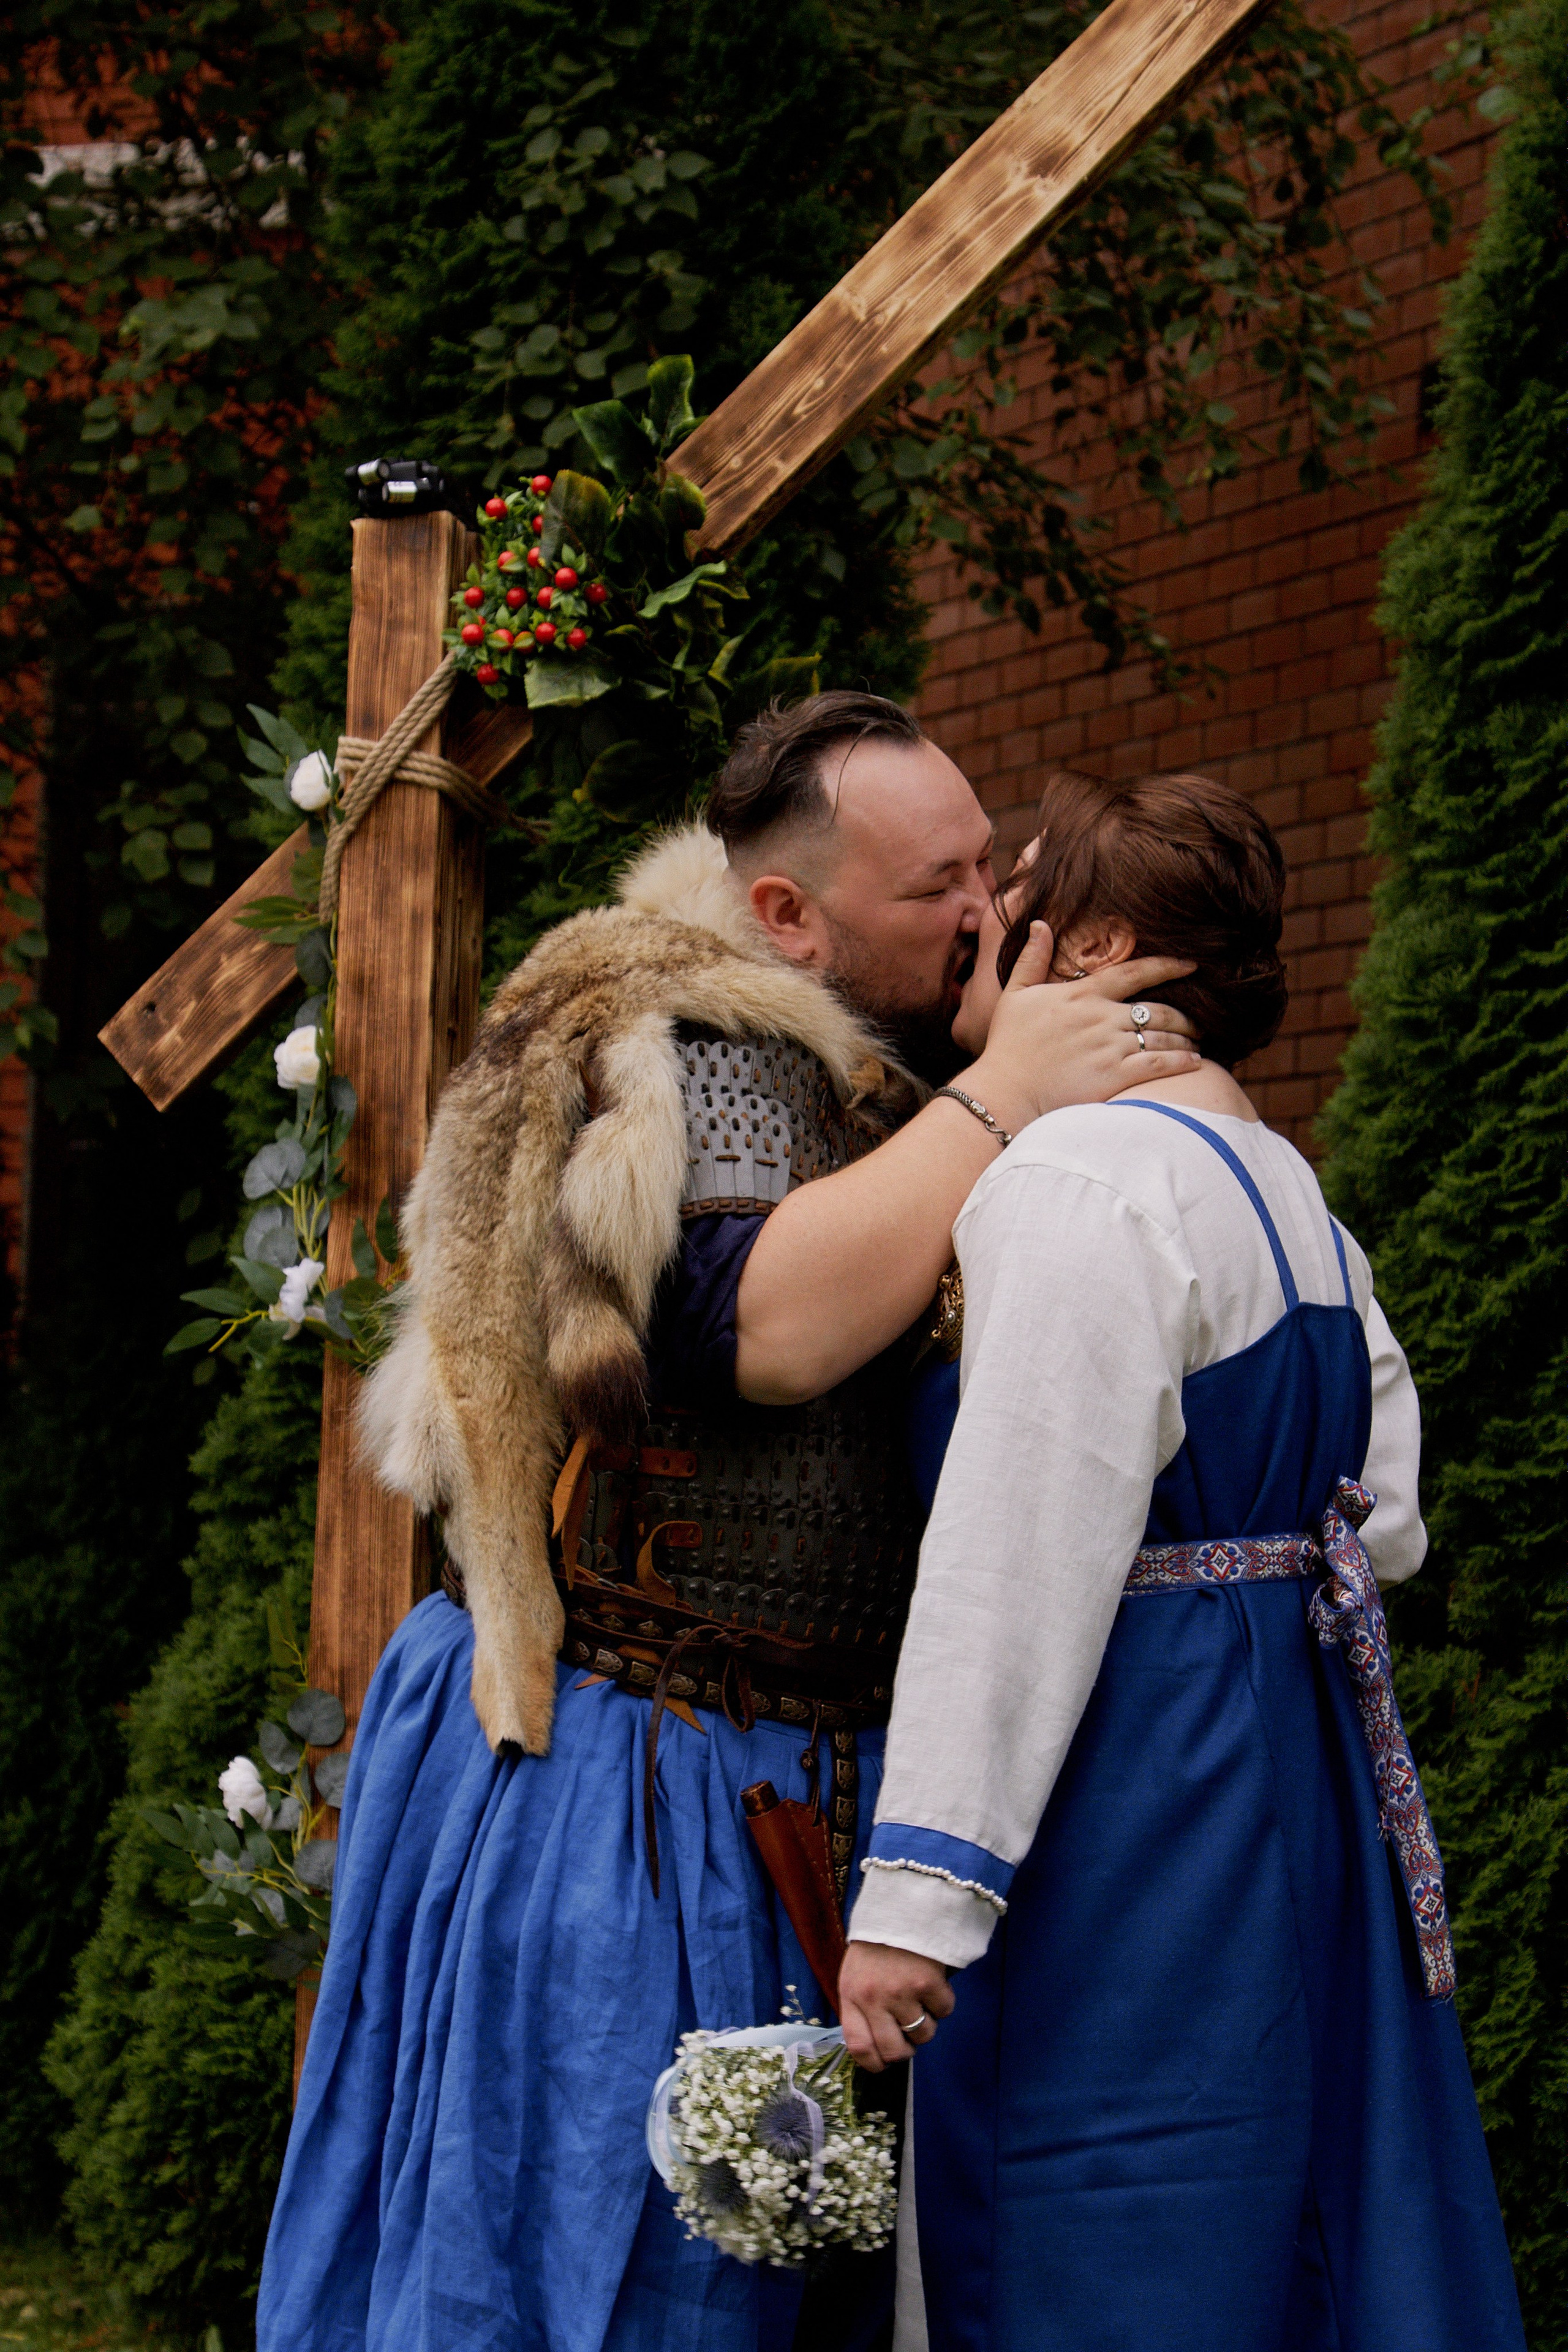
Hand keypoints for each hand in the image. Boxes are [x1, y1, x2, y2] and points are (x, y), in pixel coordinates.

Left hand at [839, 1940, 955, 2072]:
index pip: (859, 2047)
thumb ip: (860, 2010)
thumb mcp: (854, 1976)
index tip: (883, 2063)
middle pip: (894, 2051)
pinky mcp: (928, 1982)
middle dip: (905, 2051)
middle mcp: (874, 1998)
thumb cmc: (875, 1947)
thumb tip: (876, 2048)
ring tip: (920, 2002)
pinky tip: (933, 1985)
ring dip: (926, 2024)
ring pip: (923, 2034)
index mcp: (851, 1996)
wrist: (900, 1908)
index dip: (873, 2064)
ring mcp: (902, 1992)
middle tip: (908, 2037)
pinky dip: (943, 2003)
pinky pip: (944, 2011)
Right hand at [964, 922, 1200, 1132]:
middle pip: (1158, 1008)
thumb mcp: (1014, 995)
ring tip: (1198, 1041)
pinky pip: (1159, 1065)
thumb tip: (1040, 924)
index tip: (1191, 964)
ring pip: (1163, 1037)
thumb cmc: (1007, 1046)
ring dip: (1187, 1038)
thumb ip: (1031, 959)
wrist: (1005, 1093)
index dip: (1167, 966)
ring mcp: (1110, 1047)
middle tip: (1199, 1019)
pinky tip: (1195, 1063)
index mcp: (1082, 995)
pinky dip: (1182, 1062)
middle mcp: (1101, 1018)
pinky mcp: (1115, 1076)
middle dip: (1185, 1014)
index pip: (1134, 972)